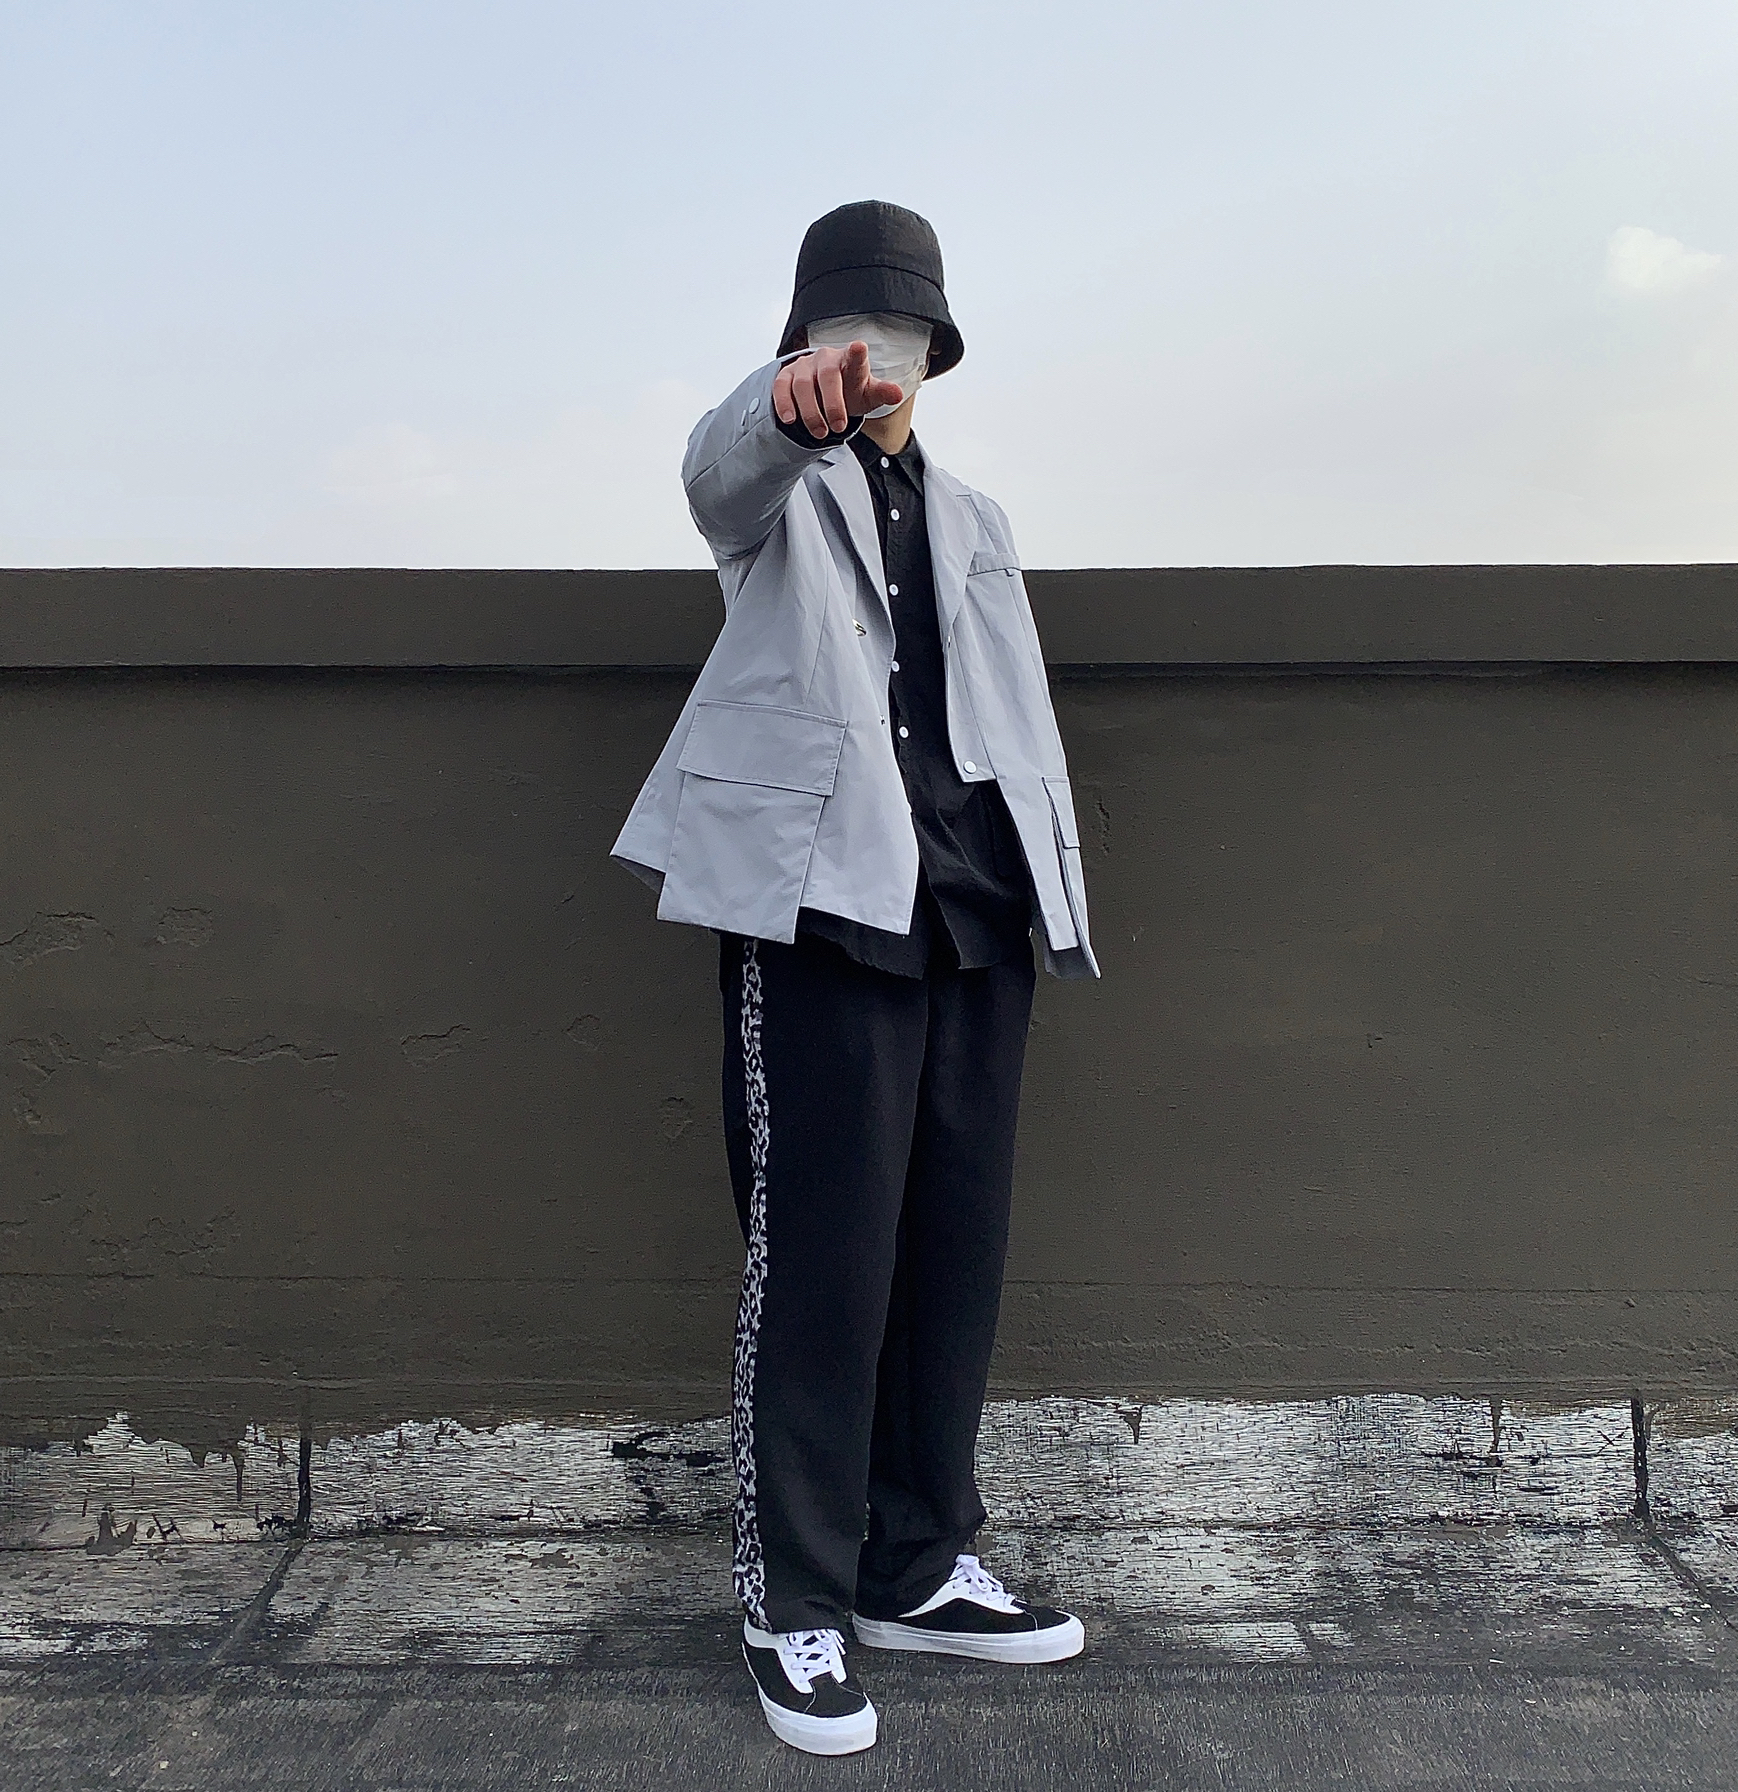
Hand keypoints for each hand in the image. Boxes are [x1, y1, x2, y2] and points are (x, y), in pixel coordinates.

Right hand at [773, 342, 903, 438]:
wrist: (826, 392)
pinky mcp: (786, 376)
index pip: (855, 355)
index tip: (859, 348)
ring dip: (811, 412)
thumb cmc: (851, 390)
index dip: (857, 353)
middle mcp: (826, 358)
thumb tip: (897, 394)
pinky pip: (781, 387)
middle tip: (839, 428)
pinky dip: (784, 405)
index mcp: (850, 360)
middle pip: (827, 376)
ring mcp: (804, 366)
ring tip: (820, 432)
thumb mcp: (868, 394)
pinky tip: (790, 420)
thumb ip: (882, 393)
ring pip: (803, 385)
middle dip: (833, 404)